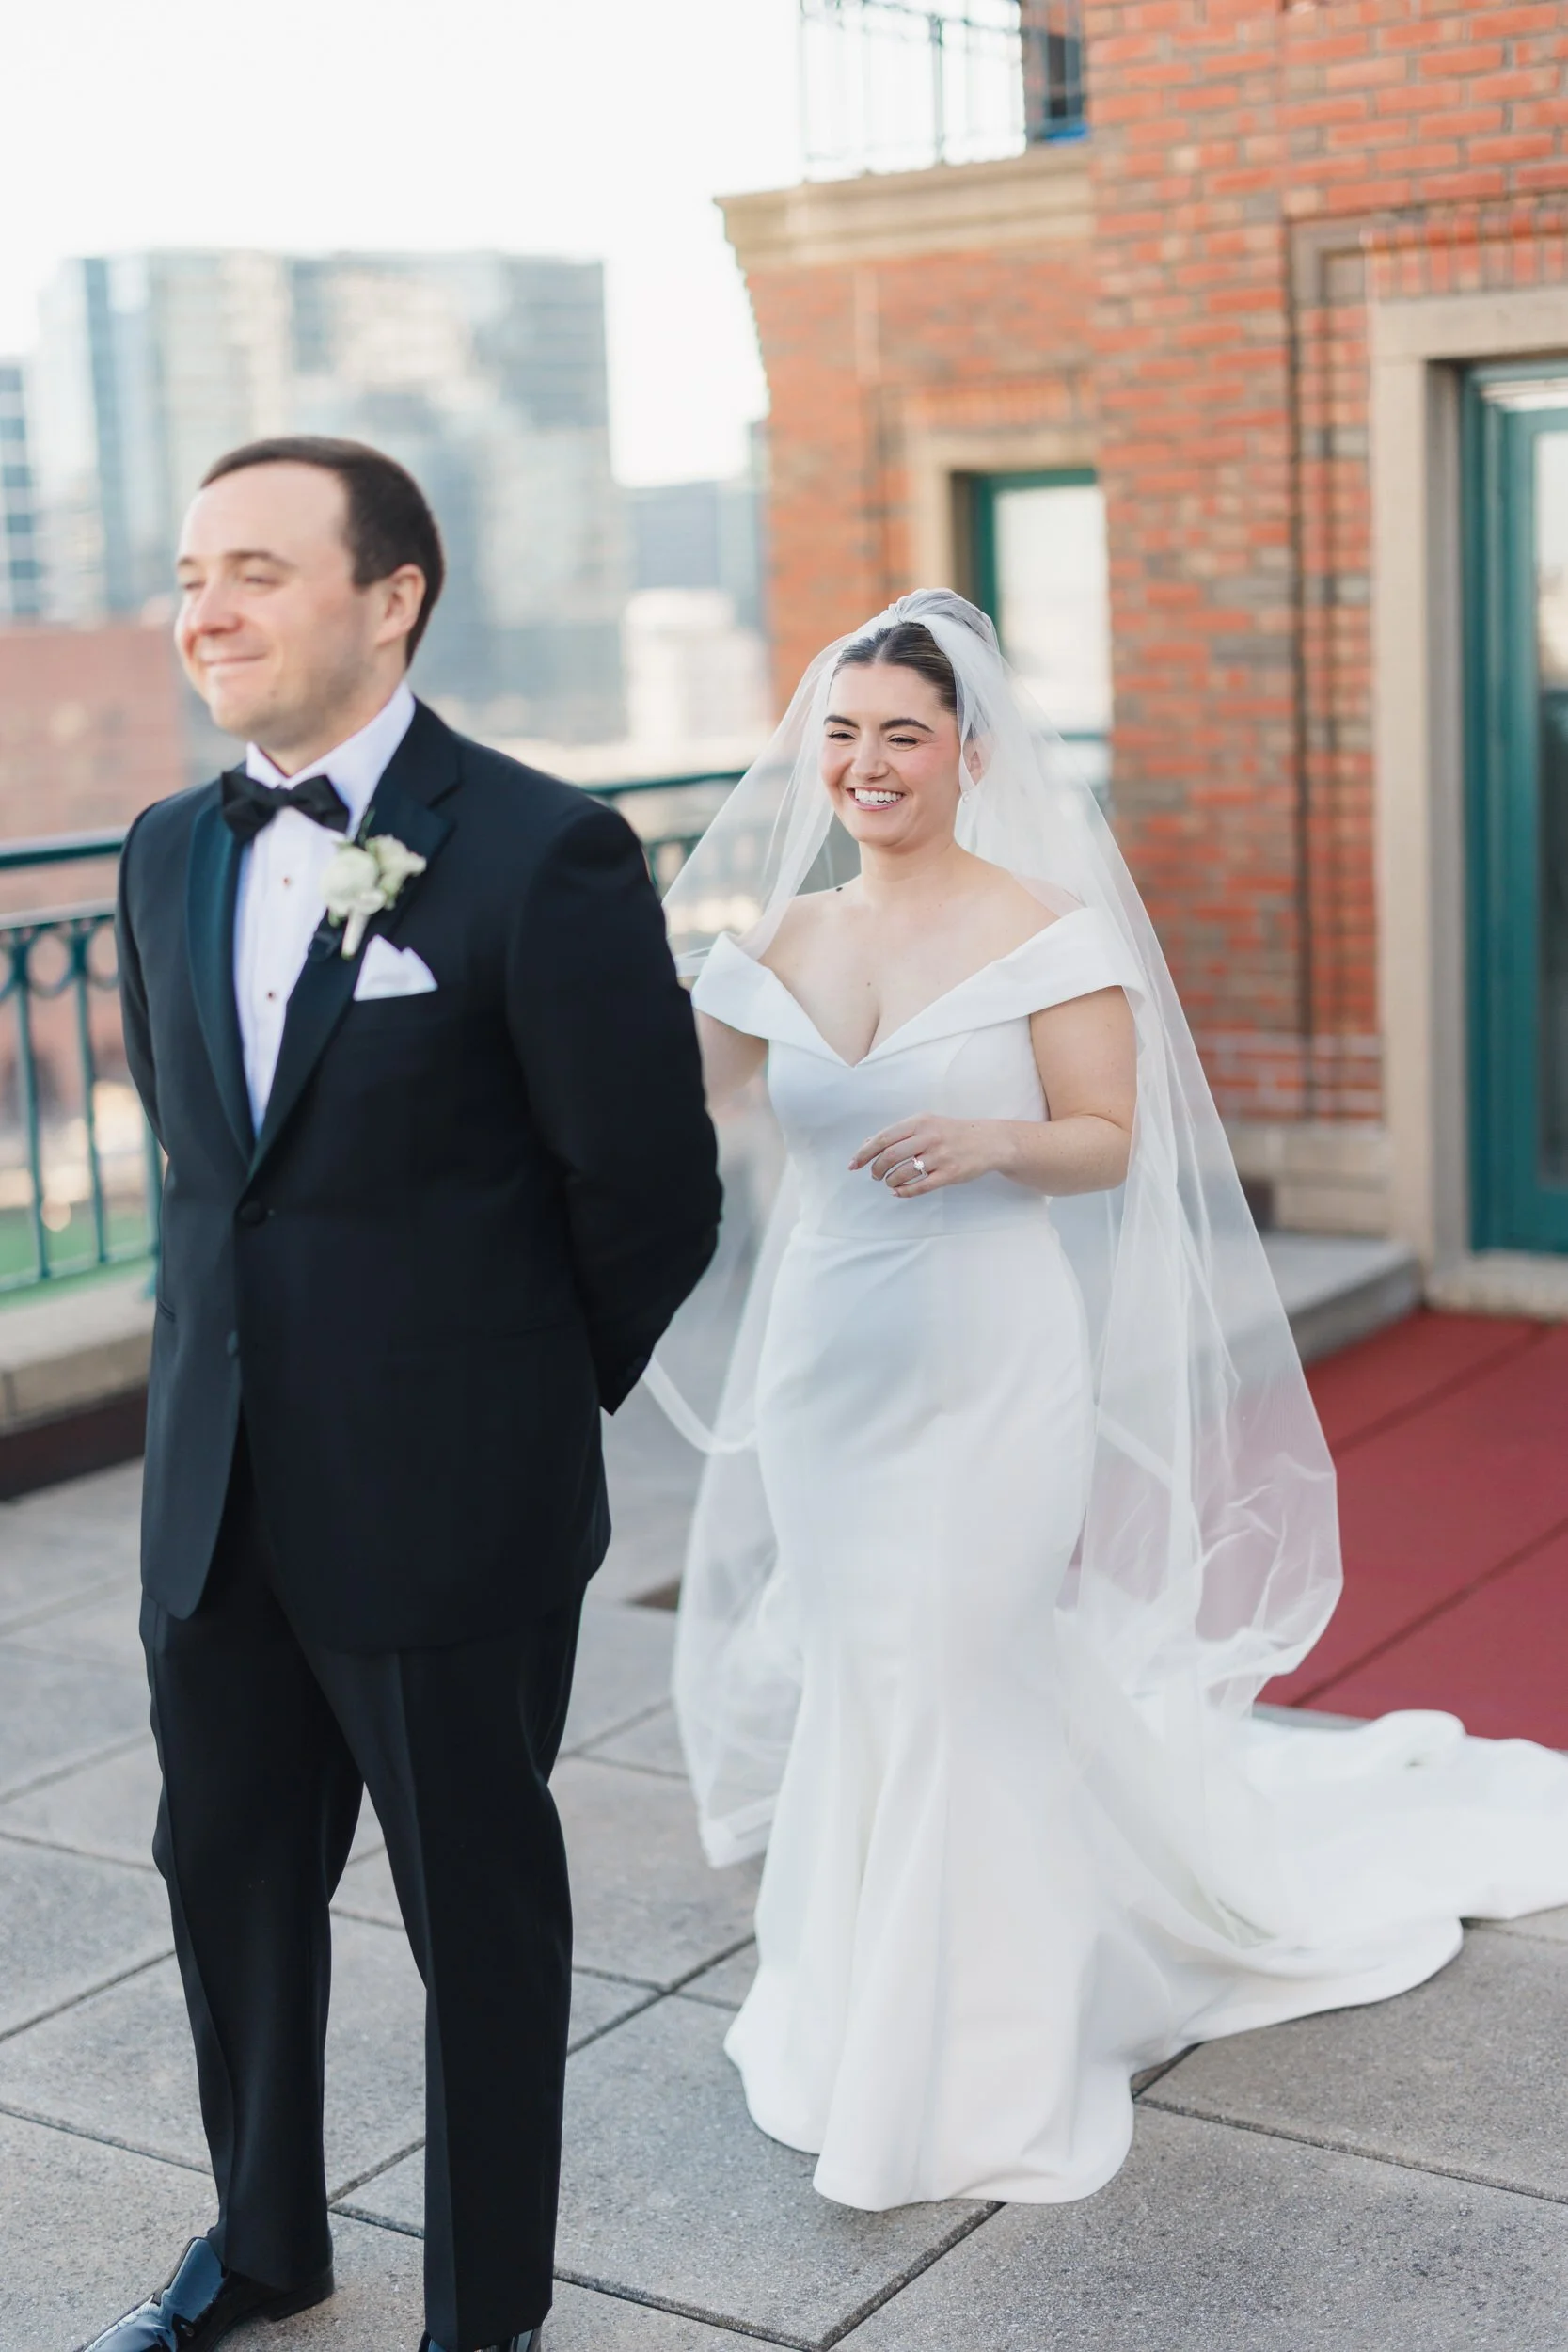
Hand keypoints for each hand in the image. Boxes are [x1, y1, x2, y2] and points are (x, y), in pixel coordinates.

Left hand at [850, 1115, 1003, 1195]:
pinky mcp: (950, 1174)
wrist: (988, 1141)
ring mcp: (940, 1156)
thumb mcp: (926, 1123)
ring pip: (904, 1172)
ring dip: (890, 1181)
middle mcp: (929, 1137)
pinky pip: (921, 1186)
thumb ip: (899, 1133)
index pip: (884, 1138)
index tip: (853, 1164)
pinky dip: (905, 1191)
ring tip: (889, 1182)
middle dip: (876, 1168)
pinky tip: (899, 1192)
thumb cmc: (952, 1132)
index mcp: (920, 1122)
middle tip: (874, 1175)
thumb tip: (869, 1143)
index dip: (865, 1153)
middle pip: (890, 1156)